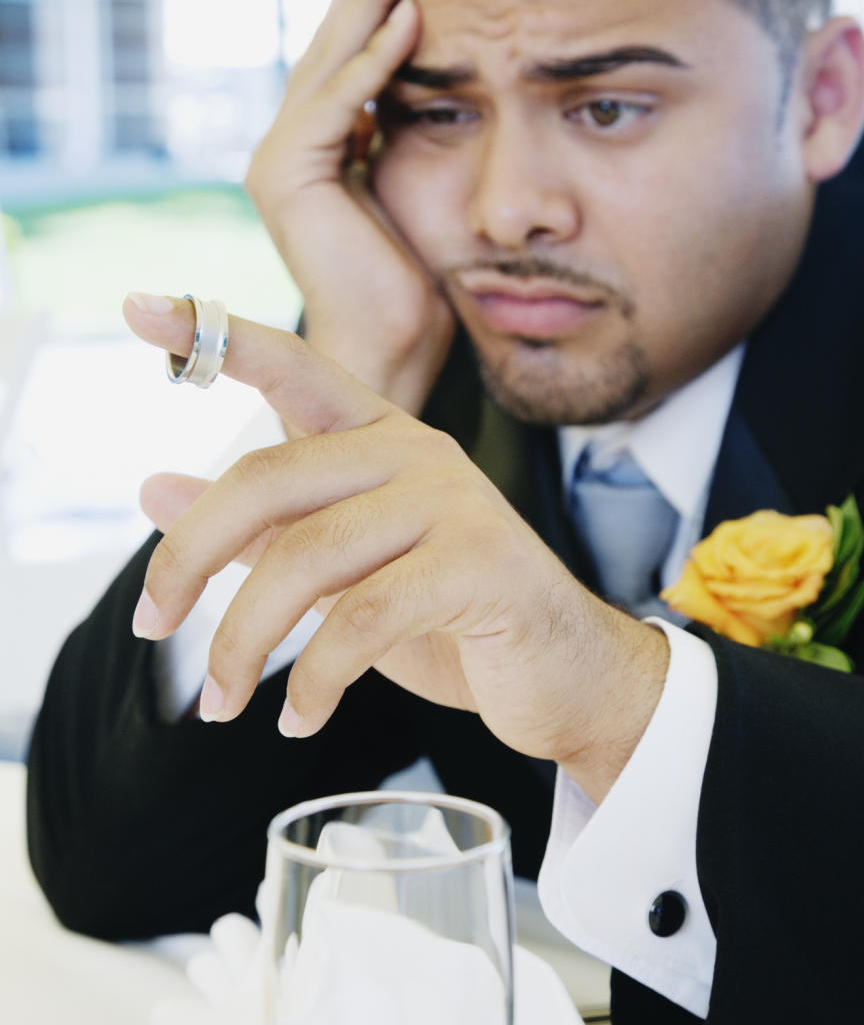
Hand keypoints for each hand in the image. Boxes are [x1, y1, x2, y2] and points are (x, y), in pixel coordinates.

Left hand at [126, 296, 668, 803]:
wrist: (566, 682)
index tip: (136, 305)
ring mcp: (453, 502)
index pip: (292, 366)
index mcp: (379, 438)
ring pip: (306, 557)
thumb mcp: (342, 575)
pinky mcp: (481, 562)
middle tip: (150, 626)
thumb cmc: (452, 621)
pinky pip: (364, 619)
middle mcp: (416, 452)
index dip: (213, 332)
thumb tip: (152, 486)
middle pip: (268, 477)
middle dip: (190, 557)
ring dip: (244, 643)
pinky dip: (315, 682)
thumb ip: (260, 530)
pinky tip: (299, 719)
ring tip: (222, 705)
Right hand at [245, 0, 455, 413]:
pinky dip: (375, 62)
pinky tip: (410, 17)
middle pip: (331, 45)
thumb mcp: (413, 185)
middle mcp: (289, 147)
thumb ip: (400, 132)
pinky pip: (339, 105)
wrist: (391, 348)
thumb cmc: (416, 285)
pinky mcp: (290, 176)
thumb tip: (426, 80)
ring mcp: (282, 160)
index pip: (347, 57)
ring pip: (329, 61)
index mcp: (317, 148)